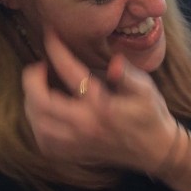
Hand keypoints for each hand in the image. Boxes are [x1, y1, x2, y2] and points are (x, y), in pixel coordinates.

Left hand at [20, 30, 176, 173]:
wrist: (158, 152)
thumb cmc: (152, 117)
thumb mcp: (147, 91)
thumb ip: (128, 75)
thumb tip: (114, 62)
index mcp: (102, 107)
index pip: (71, 73)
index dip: (56, 50)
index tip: (50, 36)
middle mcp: (86, 126)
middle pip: (41, 102)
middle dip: (31, 79)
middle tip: (39, 67)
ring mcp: (80, 143)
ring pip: (38, 124)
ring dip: (32, 103)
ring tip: (39, 90)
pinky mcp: (78, 154)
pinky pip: (45, 143)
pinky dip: (38, 127)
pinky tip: (44, 115)